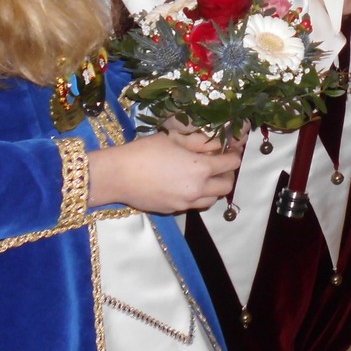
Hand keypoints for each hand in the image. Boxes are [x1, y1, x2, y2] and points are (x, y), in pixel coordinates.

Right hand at [86, 131, 242, 213]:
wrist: (117, 175)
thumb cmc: (144, 151)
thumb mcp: (174, 140)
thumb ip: (198, 143)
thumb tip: (214, 145)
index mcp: (201, 169)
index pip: (231, 164)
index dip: (234, 155)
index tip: (231, 150)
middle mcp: (198, 189)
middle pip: (227, 186)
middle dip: (227, 174)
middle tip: (219, 165)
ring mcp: (185, 203)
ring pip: (212, 199)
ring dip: (213, 188)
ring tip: (204, 177)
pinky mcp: (173, 210)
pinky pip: (194, 205)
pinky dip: (197, 196)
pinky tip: (186, 185)